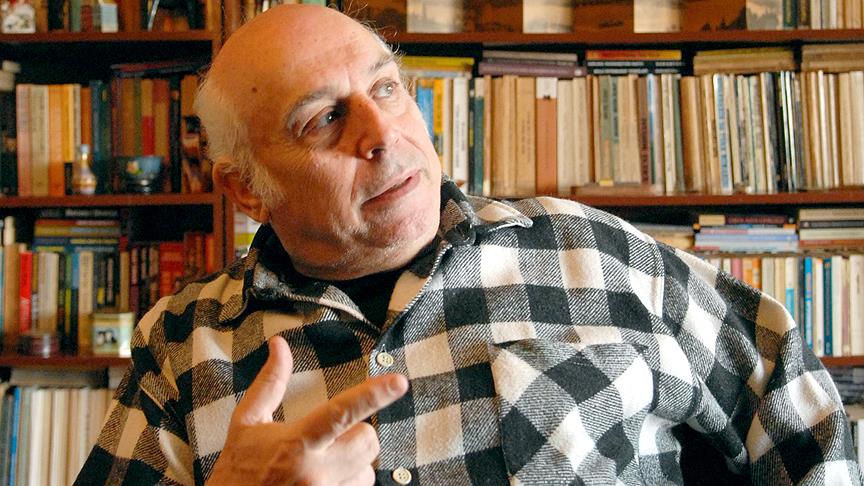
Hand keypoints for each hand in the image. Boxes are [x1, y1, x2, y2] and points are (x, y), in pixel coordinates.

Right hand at [207, 336, 408, 484]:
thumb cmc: (237, 469)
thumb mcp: (247, 423)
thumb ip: (270, 383)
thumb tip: (279, 344)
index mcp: (296, 443)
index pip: (342, 411)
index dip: (373, 395)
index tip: (399, 382)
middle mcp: (314, 472)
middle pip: (367, 442)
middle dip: (357, 435)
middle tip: (334, 438)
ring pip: (367, 472)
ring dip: (354, 466)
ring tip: (323, 467)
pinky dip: (348, 485)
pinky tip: (325, 483)